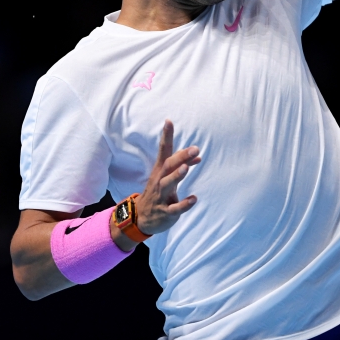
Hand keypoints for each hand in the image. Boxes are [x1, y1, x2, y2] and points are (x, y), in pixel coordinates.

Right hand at [135, 120, 200, 236]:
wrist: (141, 218)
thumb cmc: (158, 192)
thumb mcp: (168, 177)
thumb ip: (183, 165)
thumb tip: (198, 156)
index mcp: (160, 170)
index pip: (163, 150)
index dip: (166, 136)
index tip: (169, 121)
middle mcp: (159, 181)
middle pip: (168, 166)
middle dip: (181, 157)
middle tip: (195, 149)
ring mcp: (161, 196)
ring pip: (167, 185)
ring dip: (176, 176)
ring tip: (186, 168)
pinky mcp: (165, 212)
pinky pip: (175, 208)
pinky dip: (184, 204)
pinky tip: (194, 199)